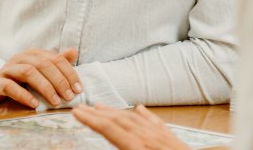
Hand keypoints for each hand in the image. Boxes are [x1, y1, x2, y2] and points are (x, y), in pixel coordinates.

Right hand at [0, 47, 81, 111]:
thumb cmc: (22, 84)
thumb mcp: (41, 74)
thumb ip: (57, 64)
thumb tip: (73, 51)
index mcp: (34, 54)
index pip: (56, 59)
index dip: (69, 73)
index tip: (79, 89)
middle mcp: (20, 58)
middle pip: (43, 64)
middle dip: (59, 81)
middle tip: (69, 97)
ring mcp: (7, 69)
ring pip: (28, 72)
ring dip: (45, 87)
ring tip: (56, 101)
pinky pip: (10, 86)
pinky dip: (24, 95)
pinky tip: (34, 104)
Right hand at [73, 104, 188, 149]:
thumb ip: (125, 147)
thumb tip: (112, 140)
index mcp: (139, 149)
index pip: (111, 130)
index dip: (92, 120)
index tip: (77, 113)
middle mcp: (151, 141)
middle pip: (121, 121)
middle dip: (100, 113)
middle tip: (83, 107)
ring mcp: (164, 139)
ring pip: (137, 120)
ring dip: (117, 111)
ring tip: (102, 107)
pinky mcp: (175, 141)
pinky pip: (156, 123)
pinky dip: (144, 115)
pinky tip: (138, 108)